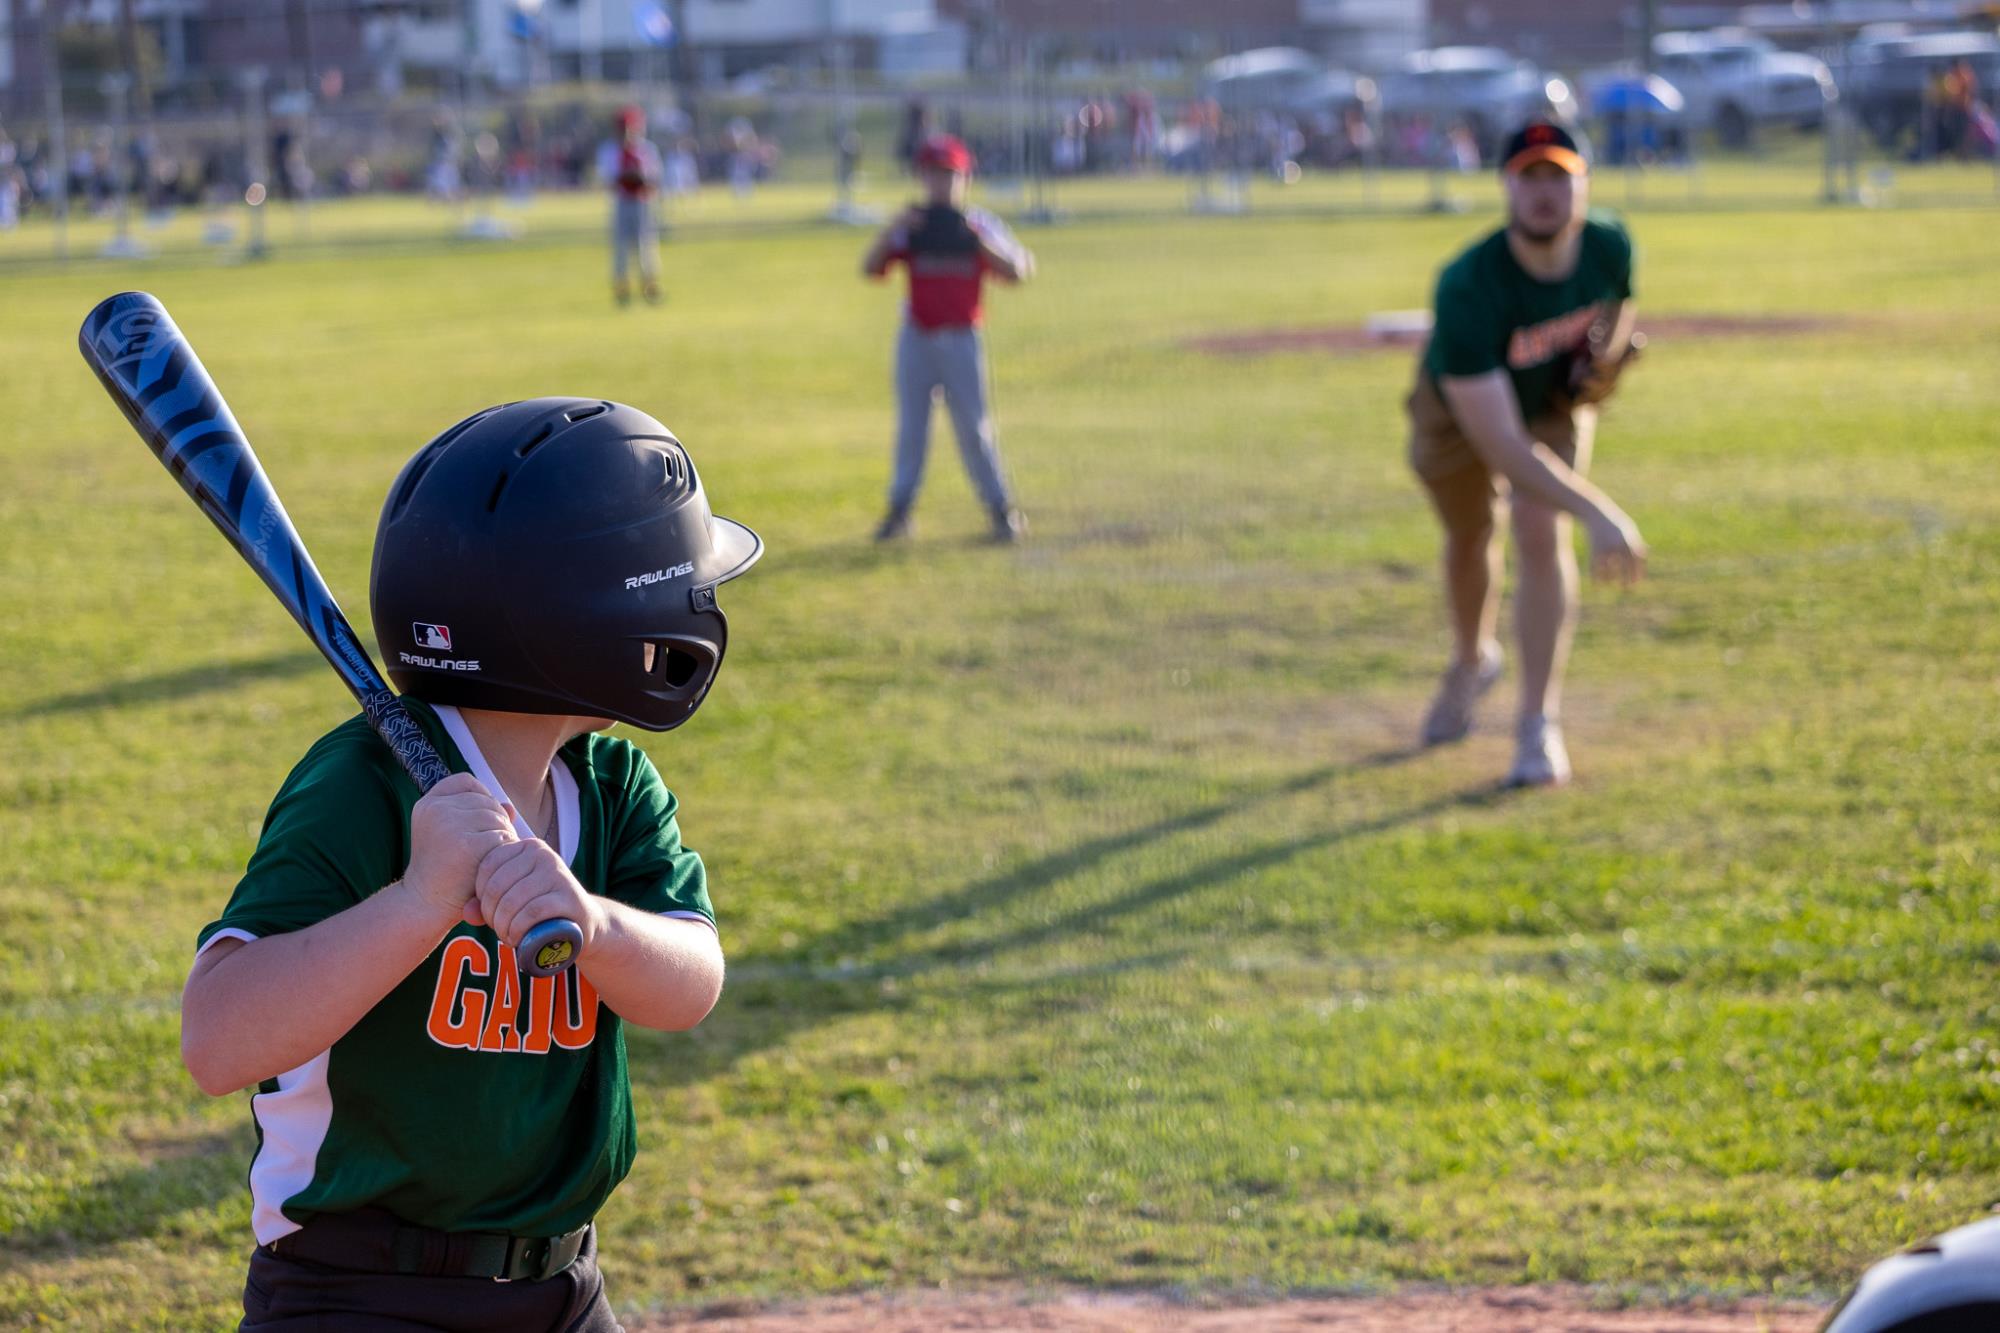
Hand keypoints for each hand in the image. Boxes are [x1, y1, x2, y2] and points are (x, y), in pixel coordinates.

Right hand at [403, 774, 517, 920]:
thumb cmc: (443, 870)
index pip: (466, 782)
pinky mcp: (467, 844)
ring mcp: (450, 824)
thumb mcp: (452, 835)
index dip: (481, 798)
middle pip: (486, 801)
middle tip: (490, 847)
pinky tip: (493, 866)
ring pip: (497, 817)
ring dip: (504, 836)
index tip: (480, 822)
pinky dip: (504, 852)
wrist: (425, 904)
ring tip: (491, 857)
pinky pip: (502, 837)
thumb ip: (476, 815)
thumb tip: (509, 806)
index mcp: (428, 804)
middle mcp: (436, 809)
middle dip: (496, 821)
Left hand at [471, 838, 601, 957]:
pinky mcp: (568, 896)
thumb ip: (485, 903)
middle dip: (491, 914)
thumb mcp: (512, 899)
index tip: (489, 914)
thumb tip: (467, 912)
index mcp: (526, 846)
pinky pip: (531, 912)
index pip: (487, 866)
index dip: (480, 895)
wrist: (584, 922)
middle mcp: (542, 854)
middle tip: (499, 930)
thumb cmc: (541, 909)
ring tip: (508, 937)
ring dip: (503, 926)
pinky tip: (518, 939)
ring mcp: (557, 873)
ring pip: (512, 901)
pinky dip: (518, 929)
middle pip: (496, 886)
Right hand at [1585, 508, 1647, 584]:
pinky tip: (1596, 584)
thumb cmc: (1614, 522)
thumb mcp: (1628, 529)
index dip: (1637, 573)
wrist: (1595, 512)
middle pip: (1625, 567)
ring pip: (1608, 569)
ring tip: (1609, 584)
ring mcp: (1606, 547)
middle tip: (1625, 587)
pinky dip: (1595, 577)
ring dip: (1609, 579)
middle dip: (1626, 579)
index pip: (1637, 561)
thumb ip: (1636, 542)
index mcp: (1630, 541)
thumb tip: (1644, 554)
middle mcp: (1620, 545)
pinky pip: (1595, 567)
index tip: (1636, 583)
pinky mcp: (1594, 548)